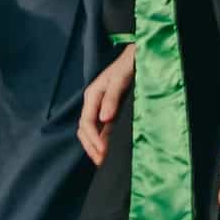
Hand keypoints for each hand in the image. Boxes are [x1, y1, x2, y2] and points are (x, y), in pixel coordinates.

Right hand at [76, 46, 136, 163]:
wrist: (135, 57)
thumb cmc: (127, 66)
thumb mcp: (119, 80)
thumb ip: (112, 98)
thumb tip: (104, 119)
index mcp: (92, 96)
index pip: (86, 123)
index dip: (94, 139)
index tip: (103, 152)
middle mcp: (93, 103)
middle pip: (84, 129)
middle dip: (90, 146)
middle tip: (101, 162)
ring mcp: (99, 107)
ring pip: (90, 131)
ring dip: (94, 146)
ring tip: (102, 161)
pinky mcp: (108, 110)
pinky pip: (100, 129)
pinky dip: (101, 141)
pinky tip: (107, 150)